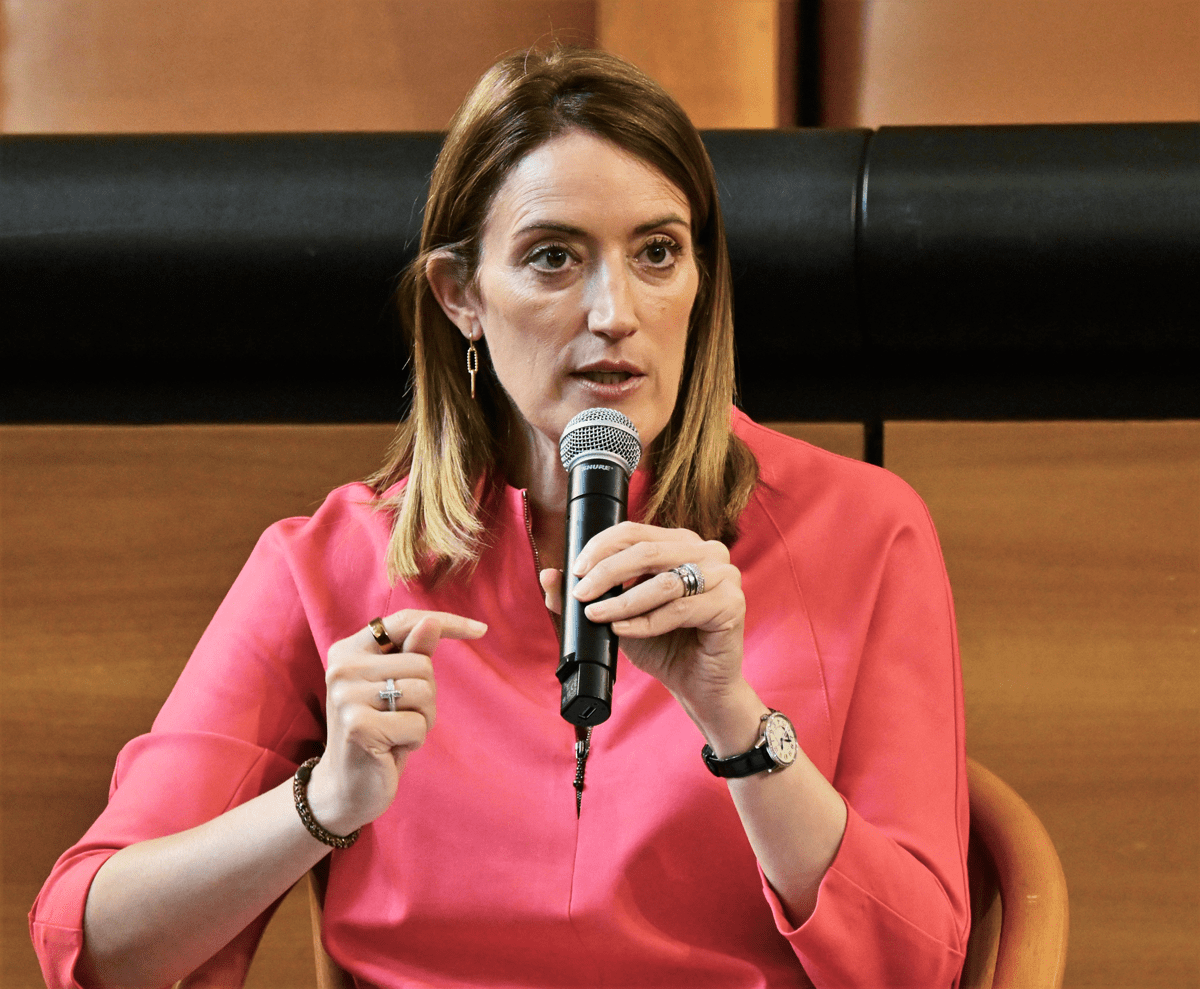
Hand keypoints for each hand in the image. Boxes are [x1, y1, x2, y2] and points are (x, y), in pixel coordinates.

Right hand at [306, 610, 486, 834]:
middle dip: (427, 695)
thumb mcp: (396, 687)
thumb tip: (432, 621)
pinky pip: (417, 724)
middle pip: (422, 664)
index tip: (481, 630)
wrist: (345, 787)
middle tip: (401, 717)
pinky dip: (415, 740)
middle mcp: (342, 667)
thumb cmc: (378, 731)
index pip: (405, 621)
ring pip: (423, 692)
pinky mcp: (358, 726)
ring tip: (396, 732)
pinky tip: (391, 749)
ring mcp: (347, 696)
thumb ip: (413, 653)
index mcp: (348, 650)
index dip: (447, 622)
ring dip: (423, 719)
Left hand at [539, 521, 746, 716]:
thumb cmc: (663, 645)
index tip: (576, 571)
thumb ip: (586, 595)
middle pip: (647, 551)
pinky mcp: (731, 605)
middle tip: (581, 594)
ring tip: (597, 616)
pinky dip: (645, 622)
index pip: (635, 531)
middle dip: (606, 573)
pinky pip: (680, 610)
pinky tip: (624, 630)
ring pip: (662, 581)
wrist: (697, 685)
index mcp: (680, 543)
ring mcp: (724, 576)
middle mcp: (706, 551)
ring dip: (622, 601)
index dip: (601, 547)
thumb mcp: (617, 615)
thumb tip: (548, 576)